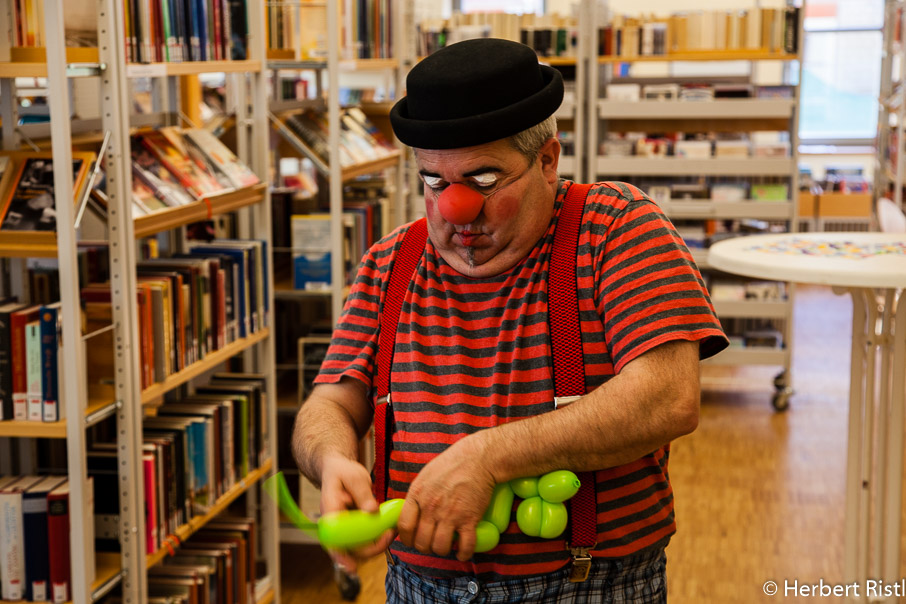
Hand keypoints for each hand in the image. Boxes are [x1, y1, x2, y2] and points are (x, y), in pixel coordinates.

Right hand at [320, 454, 395, 572]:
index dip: (340, 556)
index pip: (331, 540)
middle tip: (390, 533)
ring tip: (393, 529)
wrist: (338, 471)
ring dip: (378, 544)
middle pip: (349, 549)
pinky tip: (390, 529)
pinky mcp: (354, 529)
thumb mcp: (353, 476)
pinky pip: (365, 540)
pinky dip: (379, 537)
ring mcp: (344, 529)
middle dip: (372, 547)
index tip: (351, 566)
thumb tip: (372, 511)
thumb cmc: (342, 472)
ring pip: (360, 548)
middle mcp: (335, 526)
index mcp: (330, 513)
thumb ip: (363, 493)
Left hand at [397, 433, 496, 560]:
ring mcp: (450, 514)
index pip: (404, 526)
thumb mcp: (425, 476)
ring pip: (440, 547)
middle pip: (421, 542)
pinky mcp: (469, 519)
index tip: (412, 541)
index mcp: (417, 495)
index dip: (407, 539)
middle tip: (432, 543)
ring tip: (447, 544)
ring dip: (443, 550)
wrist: (477, 459)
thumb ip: (416, 496)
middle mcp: (431, 507)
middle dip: (425, 547)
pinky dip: (464, 553)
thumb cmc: (451, 464)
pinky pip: (465, 546)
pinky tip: (463, 551)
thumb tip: (410, 513)